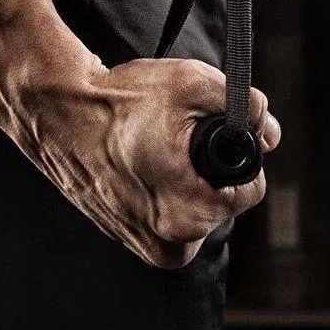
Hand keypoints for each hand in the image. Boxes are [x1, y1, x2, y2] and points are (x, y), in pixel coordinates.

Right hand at [29, 54, 280, 266]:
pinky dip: (166, 188)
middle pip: (224, 200)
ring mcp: (150, 247)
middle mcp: (173, 244)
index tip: (209, 130)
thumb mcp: (191, 83)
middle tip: (176, 134)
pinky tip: (143, 162)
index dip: (239, 150)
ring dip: (189, 178)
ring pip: (199, 208)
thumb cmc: (122, 99)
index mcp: (192, 214)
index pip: (250, 189)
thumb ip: (243, 104)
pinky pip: (172, 214)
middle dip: (212, 165)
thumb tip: (269, 130)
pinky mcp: (134, 241)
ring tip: (155, 146)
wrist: (61, 114)